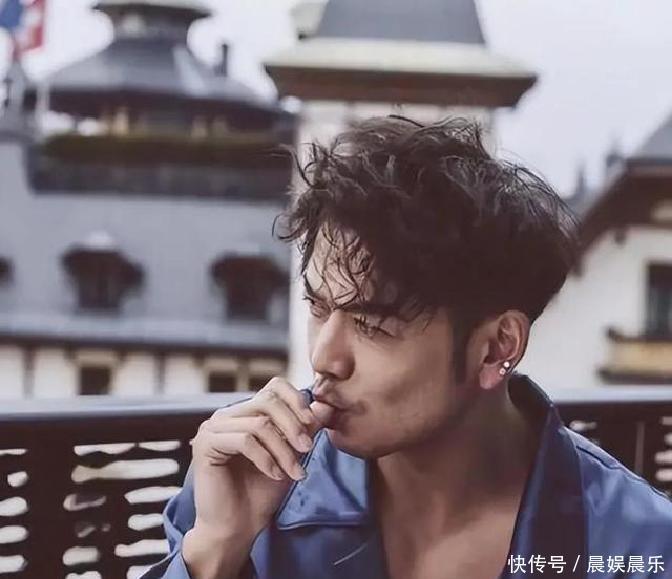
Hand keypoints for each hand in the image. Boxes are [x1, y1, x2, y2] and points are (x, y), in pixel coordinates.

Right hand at [187, 377, 333, 542]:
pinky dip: (266, 458)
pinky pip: (244, 440)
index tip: (313, 423)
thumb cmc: (262, 492)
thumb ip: (304, 429)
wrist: (237, 528)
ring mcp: (214, 427)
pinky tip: (274, 475)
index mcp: (246, 413)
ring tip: (294, 471)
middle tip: (308, 450)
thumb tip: (325, 405)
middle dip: (293, 425)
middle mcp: (227, 414)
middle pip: (268, 401)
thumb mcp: (291, 455)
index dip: (296, 400)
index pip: (274, 387)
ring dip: (283, 450)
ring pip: (259, 423)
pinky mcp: (206, 444)